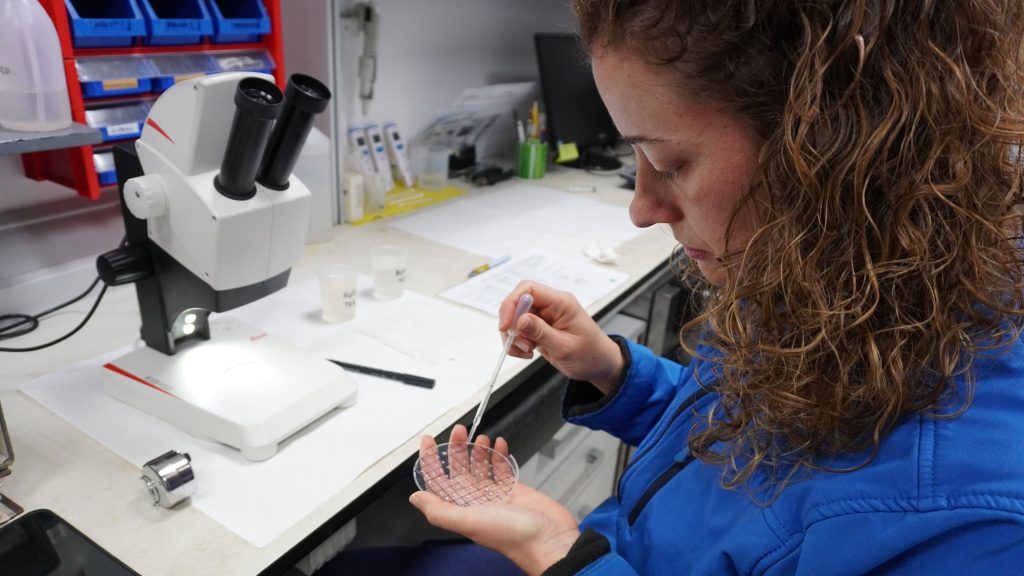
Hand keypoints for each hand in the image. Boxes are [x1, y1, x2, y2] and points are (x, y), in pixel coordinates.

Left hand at [410, 425, 580, 575]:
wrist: (548, 539)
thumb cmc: (513, 537)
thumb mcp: (469, 522)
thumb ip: (440, 510)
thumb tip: (415, 498)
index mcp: (461, 510)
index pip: (438, 482)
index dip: (431, 461)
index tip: (428, 442)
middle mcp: (476, 502)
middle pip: (458, 469)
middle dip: (456, 448)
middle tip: (458, 430)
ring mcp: (495, 495)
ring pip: (480, 465)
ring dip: (477, 449)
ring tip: (480, 436)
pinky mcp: (514, 489)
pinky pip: (501, 467)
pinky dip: (498, 453)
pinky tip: (498, 443)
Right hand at [499, 282, 623, 393]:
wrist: (599, 366)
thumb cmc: (591, 354)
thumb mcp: (565, 347)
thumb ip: (541, 332)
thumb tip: (519, 320)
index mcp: (561, 302)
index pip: (528, 289)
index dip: (512, 303)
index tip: (505, 325)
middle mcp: (551, 306)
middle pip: (518, 303)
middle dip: (511, 324)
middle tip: (517, 343)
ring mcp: (544, 317)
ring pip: (515, 318)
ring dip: (514, 336)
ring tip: (526, 351)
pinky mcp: (539, 328)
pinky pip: (519, 330)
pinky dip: (517, 343)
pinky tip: (527, 352)